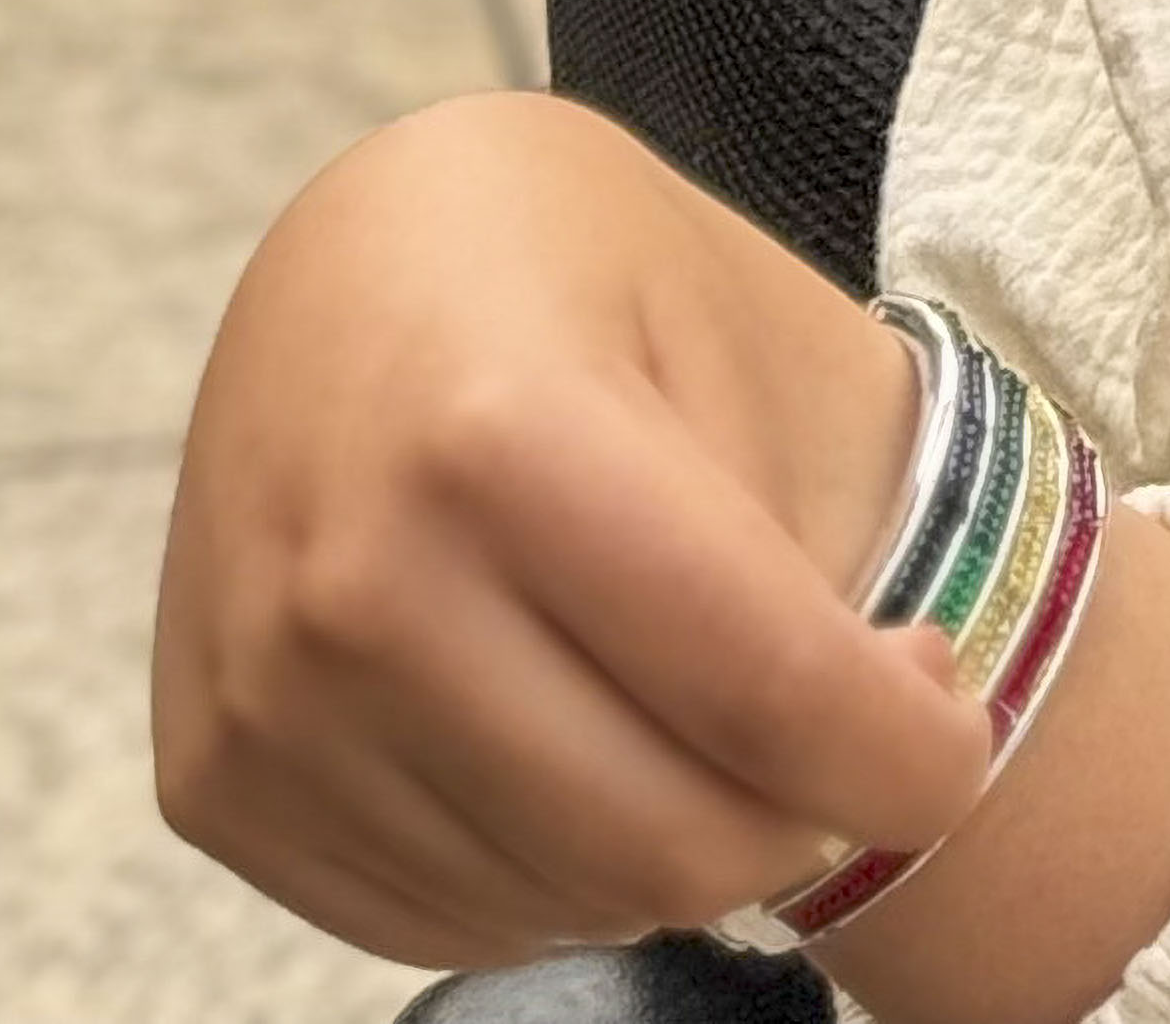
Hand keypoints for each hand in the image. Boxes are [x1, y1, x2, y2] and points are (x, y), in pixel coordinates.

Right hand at [156, 89, 971, 964]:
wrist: (349, 252)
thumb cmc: (569, 268)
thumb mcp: (721, 324)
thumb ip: (793, 551)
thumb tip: (876, 752)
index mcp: (499, 434)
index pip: (763, 686)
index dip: (905, 753)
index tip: (957, 740)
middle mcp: (356, 583)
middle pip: (665, 834)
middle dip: (807, 816)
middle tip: (846, 734)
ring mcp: (266, 699)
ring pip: (560, 901)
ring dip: (675, 847)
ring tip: (694, 710)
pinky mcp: (212, 779)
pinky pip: (437, 917)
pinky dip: (551, 872)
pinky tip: (581, 746)